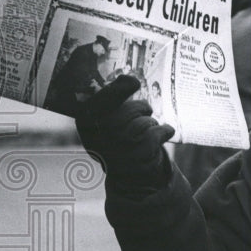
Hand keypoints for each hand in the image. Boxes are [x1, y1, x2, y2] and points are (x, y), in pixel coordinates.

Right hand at [75, 74, 174, 189]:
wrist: (128, 170)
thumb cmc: (119, 134)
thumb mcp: (108, 116)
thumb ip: (112, 98)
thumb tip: (129, 79)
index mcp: (86, 122)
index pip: (100, 101)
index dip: (118, 90)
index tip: (134, 82)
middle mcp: (98, 138)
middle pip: (128, 111)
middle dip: (141, 108)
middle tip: (145, 110)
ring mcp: (117, 152)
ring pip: (143, 123)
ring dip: (151, 122)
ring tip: (149, 126)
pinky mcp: (137, 161)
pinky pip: (155, 136)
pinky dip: (164, 130)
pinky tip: (165, 131)